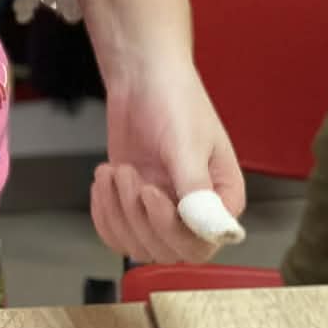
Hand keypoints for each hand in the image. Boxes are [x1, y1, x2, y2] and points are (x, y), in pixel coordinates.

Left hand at [89, 58, 246, 263]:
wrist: (143, 78)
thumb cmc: (174, 99)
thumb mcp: (186, 142)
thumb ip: (197, 188)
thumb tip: (211, 230)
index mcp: (223, 197)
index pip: (203, 243)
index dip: (172, 228)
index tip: (150, 193)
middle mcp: (196, 210)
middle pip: (168, 250)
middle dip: (138, 216)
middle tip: (127, 173)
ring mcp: (164, 209)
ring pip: (139, 245)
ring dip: (117, 212)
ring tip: (115, 171)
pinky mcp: (135, 204)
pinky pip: (118, 233)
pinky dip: (104, 214)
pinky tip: (104, 182)